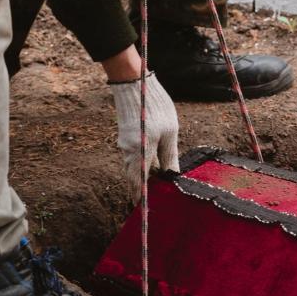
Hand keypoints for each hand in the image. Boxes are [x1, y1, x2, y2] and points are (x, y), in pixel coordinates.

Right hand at [109, 71, 178, 190]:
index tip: (142, 211)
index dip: (140, 198)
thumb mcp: (170, 133)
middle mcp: (128, 152)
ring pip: (133, 167)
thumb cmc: (156, 107)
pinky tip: (153, 165)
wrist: (134, 85)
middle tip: (153, 201)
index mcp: (140, 154)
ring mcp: (125, 144)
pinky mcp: (125, 137)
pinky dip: (141, 165)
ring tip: (156, 185)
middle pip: (134, 177)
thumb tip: (172, 176)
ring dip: (143, 177)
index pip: (139, 184)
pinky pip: (132, 157)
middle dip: (142, 189)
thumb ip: (170, 156)